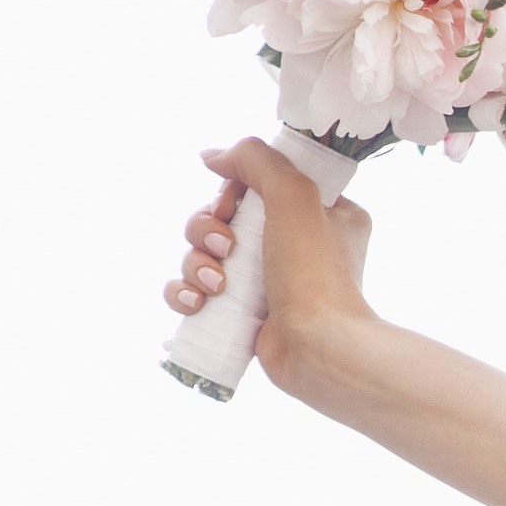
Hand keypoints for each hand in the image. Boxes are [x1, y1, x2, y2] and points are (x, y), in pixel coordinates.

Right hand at [162, 141, 375, 397]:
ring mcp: (266, 281)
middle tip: (226, 247)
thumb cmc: (315, 273)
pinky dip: (185, 293)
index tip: (232, 203)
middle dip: (207, 228)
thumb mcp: (295, 195)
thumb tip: (214, 156)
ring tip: (217, 284)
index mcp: (320, 214)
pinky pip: (193, 292)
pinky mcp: (242, 313)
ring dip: (196, 263)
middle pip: (220, 217)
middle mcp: (293, 245)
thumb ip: (256, 161)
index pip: (256, 184)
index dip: (231, 191)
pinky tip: (197, 303)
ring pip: (202, 254)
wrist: (320, 348)